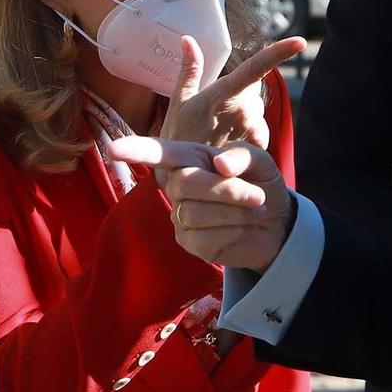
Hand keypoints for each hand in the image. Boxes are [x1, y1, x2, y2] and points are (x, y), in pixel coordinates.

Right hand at [105, 136, 293, 271]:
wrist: (278, 224)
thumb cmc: (262, 185)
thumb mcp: (260, 162)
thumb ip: (242, 154)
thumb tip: (219, 164)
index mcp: (191, 158)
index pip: (159, 153)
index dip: (136, 150)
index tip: (112, 149)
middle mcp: (180, 186)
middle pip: (185, 183)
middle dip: (226, 190)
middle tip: (258, 196)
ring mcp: (181, 216)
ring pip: (196, 212)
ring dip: (235, 212)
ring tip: (257, 210)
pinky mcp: (190, 243)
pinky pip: (205, 237)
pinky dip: (234, 231)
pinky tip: (244, 228)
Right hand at [159, 34, 304, 152]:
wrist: (184, 181)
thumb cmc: (178, 139)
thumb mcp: (178, 103)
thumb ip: (189, 70)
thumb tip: (188, 39)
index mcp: (222, 94)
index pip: (255, 68)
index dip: (279, 53)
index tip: (300, 42)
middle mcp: (241, 110)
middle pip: (254, 91)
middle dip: (241, 98)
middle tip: (216, 116)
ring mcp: (251, 129)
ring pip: (258, 112)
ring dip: (245, 117)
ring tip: (220, 134)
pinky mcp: (257, 147)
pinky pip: (259, 131)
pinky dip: (248, 135)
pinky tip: (229, 145)